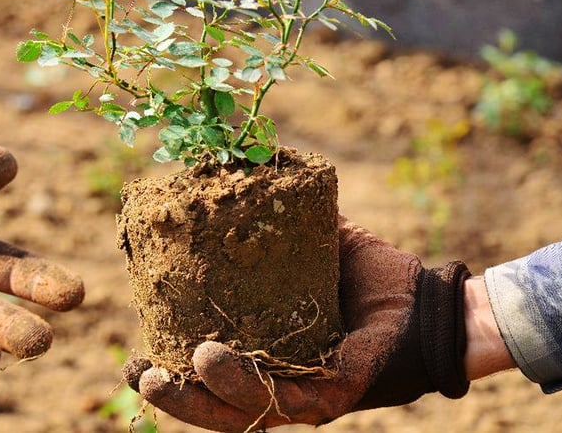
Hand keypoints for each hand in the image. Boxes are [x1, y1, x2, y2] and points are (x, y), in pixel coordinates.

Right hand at [125, 216, 471, 430]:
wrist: (429, 298)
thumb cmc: (371, 272)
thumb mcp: (312, 236)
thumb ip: (273, 209)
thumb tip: (233, 156)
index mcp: (266, 354)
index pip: (206, 372)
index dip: (168, 368)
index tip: (132, 354)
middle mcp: (279, 383)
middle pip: (212, 403)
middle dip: (170, 394)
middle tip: (136, 373)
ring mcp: (304, 396)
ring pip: (236, 413)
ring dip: (193, 398)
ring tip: (161, 373)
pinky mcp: (330, 397)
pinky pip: (279, 402)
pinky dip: (240, 384)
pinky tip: (209, 360)